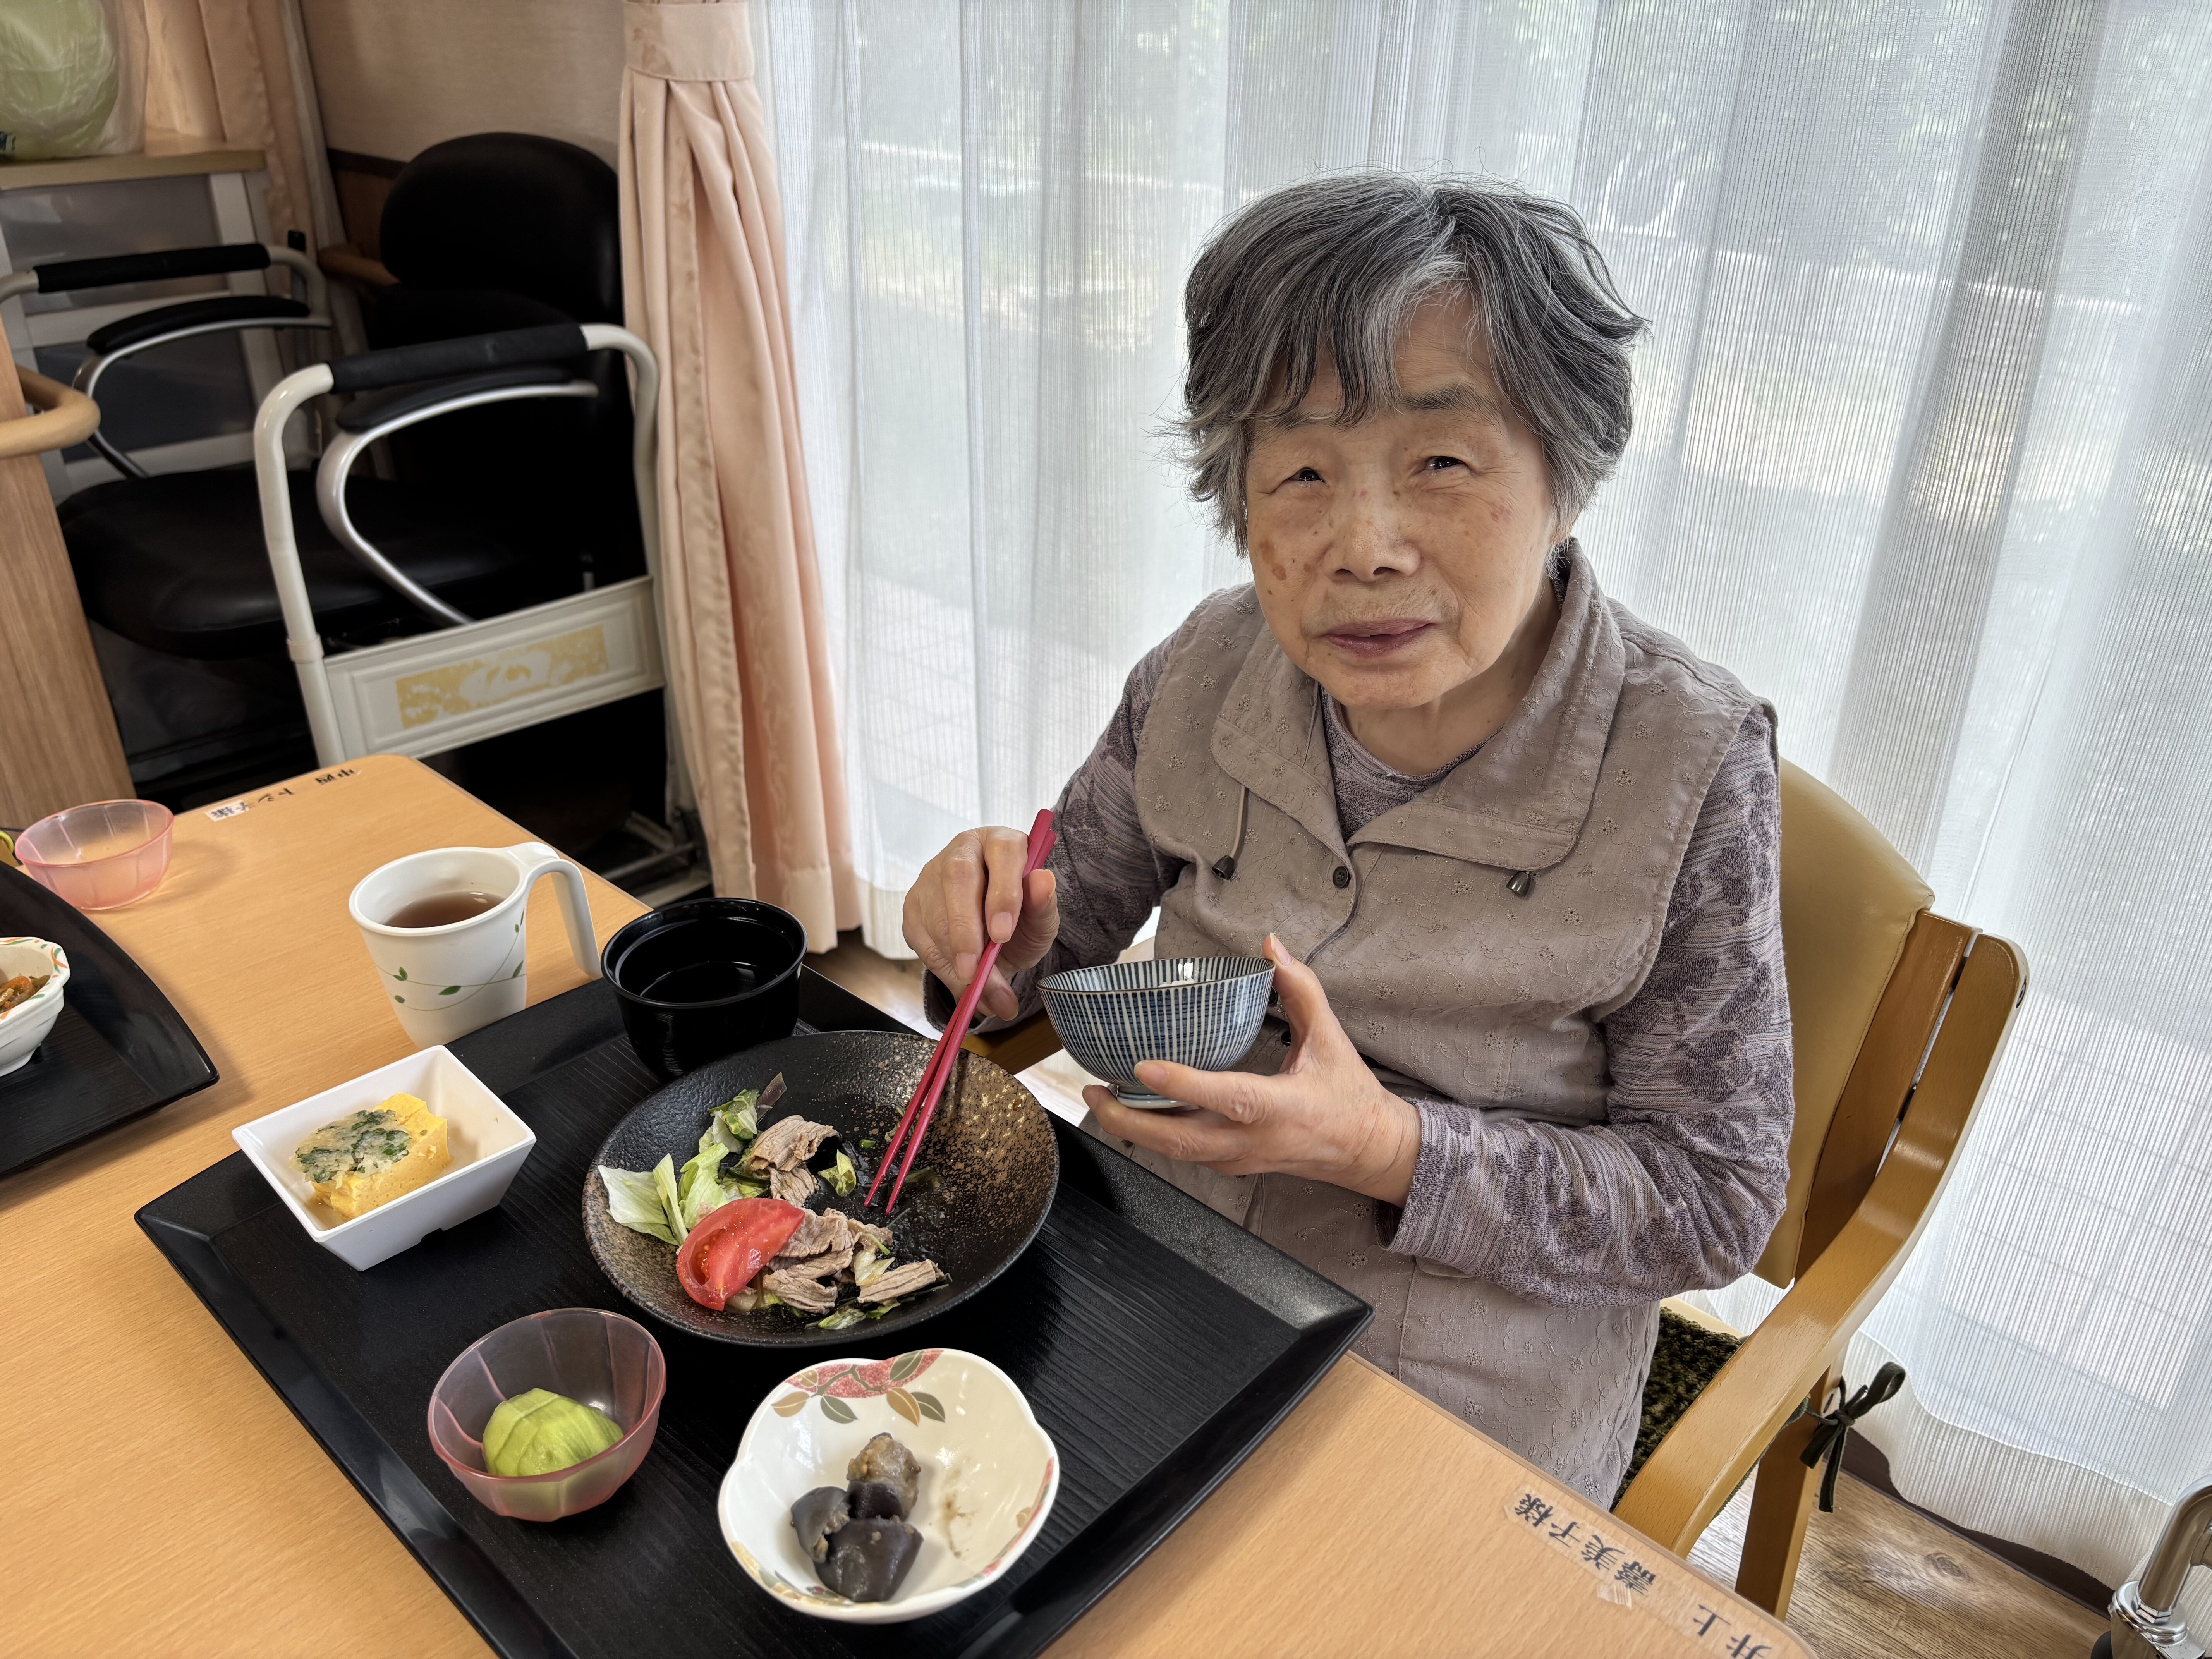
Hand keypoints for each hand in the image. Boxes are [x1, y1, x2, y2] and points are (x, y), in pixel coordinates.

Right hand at [902, 827, 1059, 1020]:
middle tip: (974, 971)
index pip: (1002, 851)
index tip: (1003, 934)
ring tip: (979, 991)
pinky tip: (961, 981)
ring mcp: (932, 875)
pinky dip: (940, 965)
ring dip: (953, 957)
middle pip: (957, 877)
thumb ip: (1043, 905)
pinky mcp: (914, 904)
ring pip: (934, 911)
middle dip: (965, 929)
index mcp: (1001, 843)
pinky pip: (919, 935)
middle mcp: (963, 851)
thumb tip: (1044, 880)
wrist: (996, 939)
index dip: (1001, 892)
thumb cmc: (1021, 920)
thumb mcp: (1040, 920)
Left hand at [1087, 935, 1420, 1204]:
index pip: (1229, 1098)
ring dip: (1133, 1129)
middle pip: (1182, 1140)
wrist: (1365, 1151)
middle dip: (1131, 1120)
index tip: (1144, 1067)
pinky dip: (1153, 1135)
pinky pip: (1183, 1153)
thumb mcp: (1331, 1037)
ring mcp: (1239, 1159)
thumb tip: (1271, 946)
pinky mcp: (1230, 1165)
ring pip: (1175, 1152)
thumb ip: (1301, 989)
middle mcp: (1254, 1141)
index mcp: (1282, 1108)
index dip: (1185, 1085)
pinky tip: (1131, 1110)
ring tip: (1099, 1097)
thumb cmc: (1347, 1093)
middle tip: (1094, 1090)